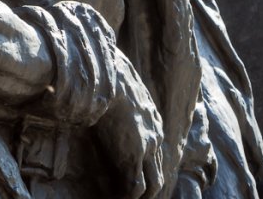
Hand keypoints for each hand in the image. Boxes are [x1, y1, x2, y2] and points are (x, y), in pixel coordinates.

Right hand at [95, 53, 164, 198]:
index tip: (136, 172)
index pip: (156, 150)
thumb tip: (103, 88)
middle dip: (150, 186)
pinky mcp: (133, 156)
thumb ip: (121, 93)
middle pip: (159, 170)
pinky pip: (136, 185)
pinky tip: (118, 198)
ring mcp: (147, 148)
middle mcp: (156, 137)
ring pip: (153, 184)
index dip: (147, 163)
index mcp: (153, 120)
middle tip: (137, 195)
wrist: (112, 76)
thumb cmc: (111, 74)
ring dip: (143, 195)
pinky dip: (129, 196)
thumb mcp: (124, 85)